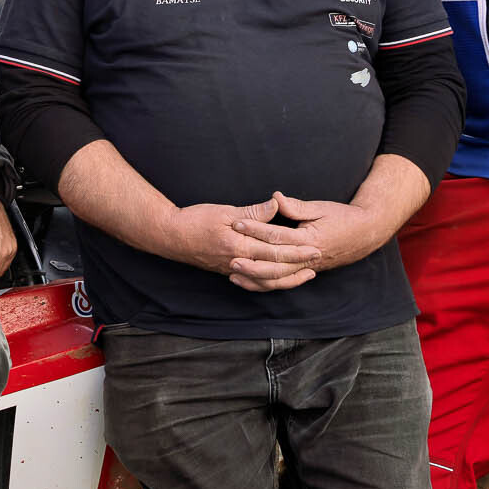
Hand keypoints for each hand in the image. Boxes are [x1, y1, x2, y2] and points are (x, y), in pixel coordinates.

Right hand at [152, 198, 322, 291]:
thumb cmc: (194, 220)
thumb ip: (253, 213)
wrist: (170, 236)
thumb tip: (276, 205)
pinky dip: (269, 283)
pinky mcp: (228, 271)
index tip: (316, 247)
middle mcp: (238, 262)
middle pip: (275, 268)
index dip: (298, 250)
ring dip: (288, 279)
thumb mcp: (224, 211)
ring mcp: (233, 269)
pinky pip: (253, 283)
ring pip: (266, 280)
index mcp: (239, 245)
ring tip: (305, 274)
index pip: (275, 250)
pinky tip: (279, 280)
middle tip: (317, 259)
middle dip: (298, 264)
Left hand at [230, 191, 391, 289]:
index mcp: (309, 240)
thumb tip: (275, 198)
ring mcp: (306, 268)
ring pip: (277, 279)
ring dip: (255, 277)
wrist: (366, 234)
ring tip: (233, 273)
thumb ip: (296, 207)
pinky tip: (248, 281)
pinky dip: (265, 284)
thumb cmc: (343, 217)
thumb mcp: (320, 208)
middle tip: (229, 256)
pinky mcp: (305, 272)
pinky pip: (283, 283)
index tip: (237, 223)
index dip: (256, 229)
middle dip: (251, 261)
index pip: (277, 236)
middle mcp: (307, 258)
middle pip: (274, 264)